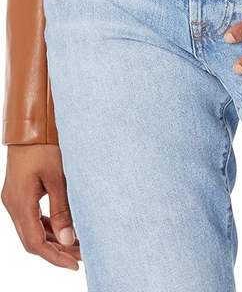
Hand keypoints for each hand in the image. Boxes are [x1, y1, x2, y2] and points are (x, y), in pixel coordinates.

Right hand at [2, 144, 80, 269]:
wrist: (30, 126)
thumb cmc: (44, 145)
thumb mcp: (57, 178)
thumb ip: (62, 210)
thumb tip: (69, 239)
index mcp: (20, 203)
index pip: (36, 243)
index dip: (55, 257)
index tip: (76, 263)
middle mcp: (12, 205)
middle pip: (32, 241)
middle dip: (56, 252)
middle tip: (80, 256)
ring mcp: (13, 200)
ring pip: (31, 231)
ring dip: (52, 240)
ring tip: (76, 244)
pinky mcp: (18, 194)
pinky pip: (30, 218)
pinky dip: (46, 227)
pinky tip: (62, 228)